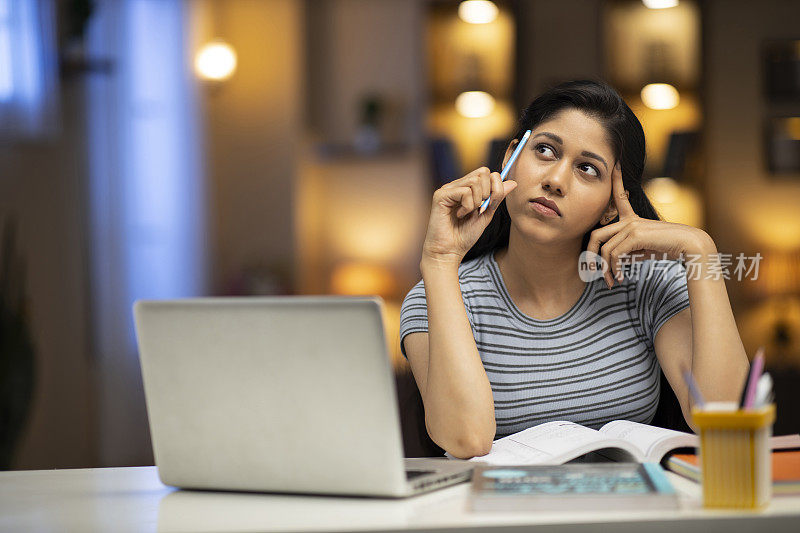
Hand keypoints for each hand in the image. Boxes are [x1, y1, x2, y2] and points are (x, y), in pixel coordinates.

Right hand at [422, 167, 516, 264]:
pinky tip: (459, 215)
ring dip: (477, 201)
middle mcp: (456, 185)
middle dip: (488, 193)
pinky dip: (467, 206)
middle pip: (482, 172)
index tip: (490, 205)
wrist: (450, 251)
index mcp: (466, 188)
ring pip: (475, 181)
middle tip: (479, 209)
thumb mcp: (487, 214)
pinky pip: (464, 192)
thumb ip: (497, 197)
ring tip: (467, 213)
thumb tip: (513, 182)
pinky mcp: (440, 195)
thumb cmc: (465, 235)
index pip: (486, 173)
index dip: (495, 187)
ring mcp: (448, 189)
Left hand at [586, 163, 711, 287]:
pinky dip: (616, 269)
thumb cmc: (668, 248)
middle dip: (590, 256)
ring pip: (605, 250)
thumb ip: (628, 251)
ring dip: (606, 270)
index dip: (615, 181)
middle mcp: (629, 220)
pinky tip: (622, 278)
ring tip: (611, 282)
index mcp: (632, 219)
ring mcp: (632, 226)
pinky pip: (615, 254)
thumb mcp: (644, 249)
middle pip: (596, 235)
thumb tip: (613, 263)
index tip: (614, 164)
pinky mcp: (635, 235)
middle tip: (591, 272)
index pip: (619, 196)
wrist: (689, 246)